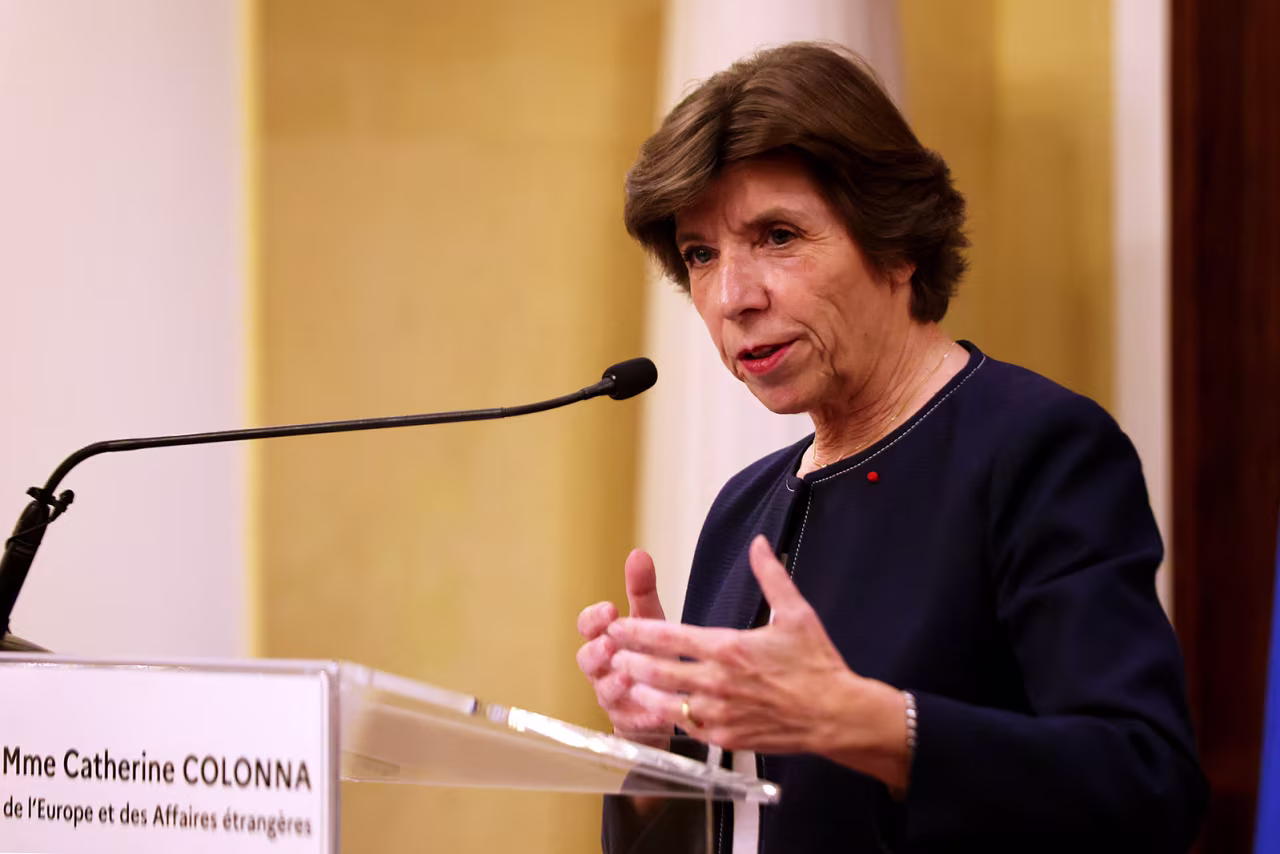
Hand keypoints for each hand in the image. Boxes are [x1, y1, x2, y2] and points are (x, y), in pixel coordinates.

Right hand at [576, 548, 670, 734]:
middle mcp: (601, 669)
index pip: (587, 626)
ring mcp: (612, 698)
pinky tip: (658, 712)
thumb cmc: (651, 653)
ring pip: (604, 691)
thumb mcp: (650, 621)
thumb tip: (638, 552)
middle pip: (586, 659)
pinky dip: (642, 717)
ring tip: (628, 676)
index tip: (610, 610)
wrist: (663, 699)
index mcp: (603, 639)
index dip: (594, 619)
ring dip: (614, 683)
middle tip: (610, 645)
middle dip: (596, 652)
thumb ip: (642, 591)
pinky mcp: (628, 723)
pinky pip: (630, 722)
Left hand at [607, 535, 909, 787]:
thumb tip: (758, 543)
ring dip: (640, 692)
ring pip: (665, 704)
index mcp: (728, 647)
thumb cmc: (816, 664)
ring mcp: (720, 714)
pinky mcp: (726, 738)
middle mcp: (718, 682)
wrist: (836, 715)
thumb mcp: (795, 612)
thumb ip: (771, 575)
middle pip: (657, 672)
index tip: (616, 626)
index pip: (669, 637)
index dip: (636, 632)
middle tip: (608, 654)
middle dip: (628, 661)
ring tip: (623, 683)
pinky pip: (687, 729)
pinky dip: (669, 719)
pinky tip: (659, 710)